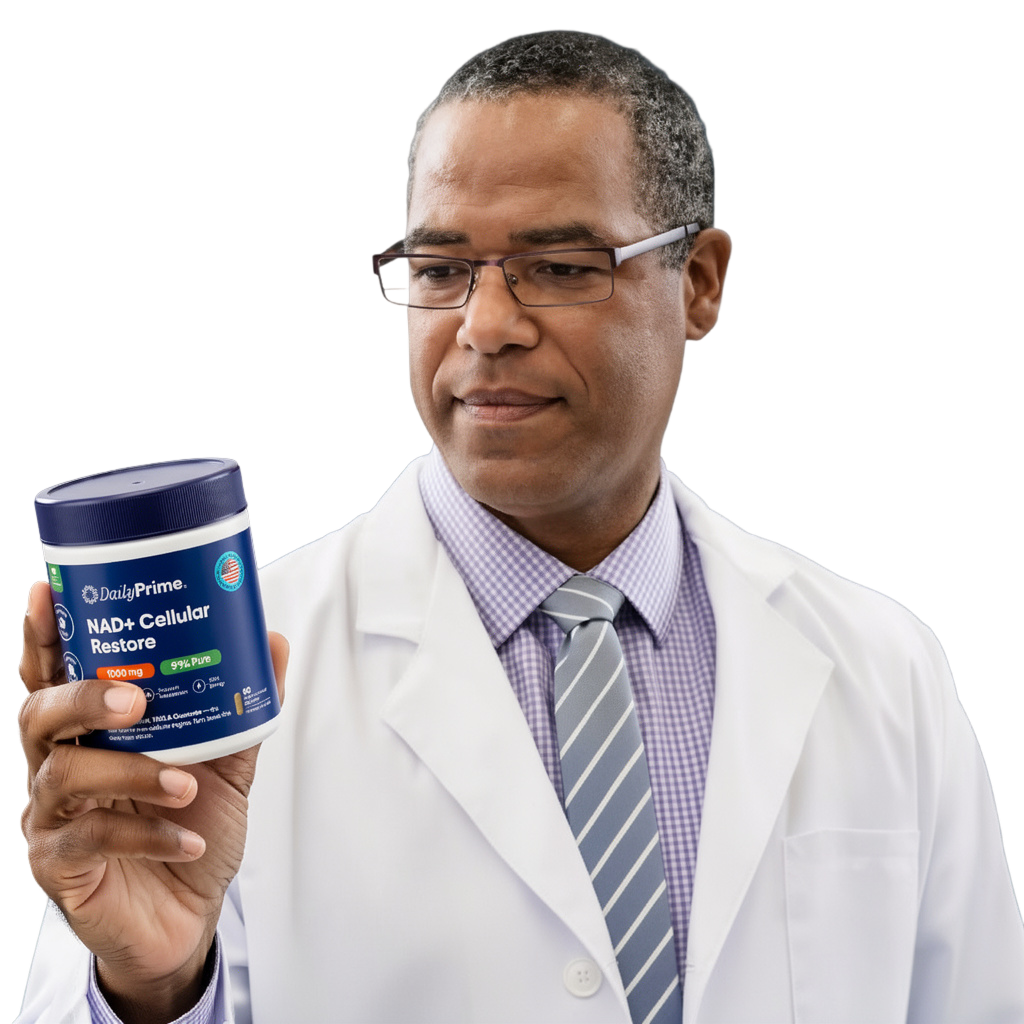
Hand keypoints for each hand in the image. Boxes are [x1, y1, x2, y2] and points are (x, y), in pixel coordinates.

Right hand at [18, 579, 287, 1023]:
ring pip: (62, 776)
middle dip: (81, 698)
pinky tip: (185, 839)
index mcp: (92, 732)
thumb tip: (272, 642)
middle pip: (38, 715)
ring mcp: (52, 818)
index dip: (44, 636)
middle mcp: (60, 766)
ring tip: (184, 782)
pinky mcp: (59, 867)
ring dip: (130, 773)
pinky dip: (146, 834)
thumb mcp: (227, 762)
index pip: (55, 675)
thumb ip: (242, 706)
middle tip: (134, 700)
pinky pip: (90, 842)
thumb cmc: (193, 827)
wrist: (188, 914)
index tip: (45, 594)